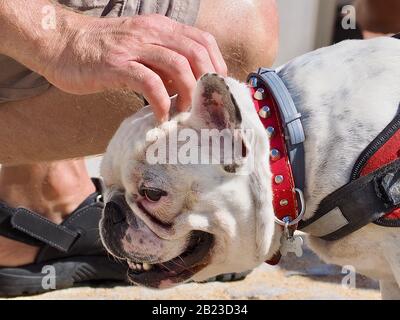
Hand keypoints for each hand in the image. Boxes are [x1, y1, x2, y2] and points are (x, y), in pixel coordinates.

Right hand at [43, 14, 227, 121]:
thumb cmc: (103, 52)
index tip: (215, 89)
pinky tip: (161, 116)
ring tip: (184, 113)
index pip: (203, 41)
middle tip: (204, 104)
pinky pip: (149, 82)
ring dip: (187, 93)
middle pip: (196, 53)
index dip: (216, 65)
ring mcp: (134, 47)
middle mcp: (151, 32)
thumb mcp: (140, 49)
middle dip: (206, 82)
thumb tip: (185, 87)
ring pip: (177, 65)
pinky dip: (161, 102)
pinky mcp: (117, 64)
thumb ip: (163, 64)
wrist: (62, 44)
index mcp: (160, 28)